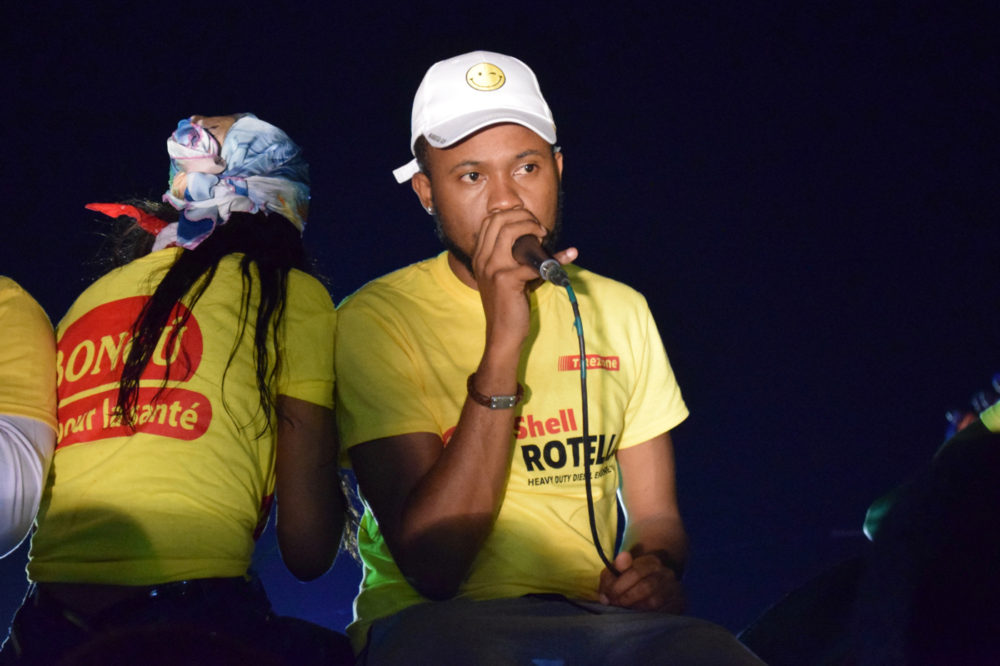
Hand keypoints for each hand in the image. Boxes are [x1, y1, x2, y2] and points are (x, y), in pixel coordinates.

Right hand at [472, 209, 575, 351]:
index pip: (491, 220)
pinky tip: (569, 256)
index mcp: (480, 256)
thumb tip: (540, 239)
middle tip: (540, 229)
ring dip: (531, 227)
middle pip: (499, 220)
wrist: (503, 334)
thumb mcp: (507, 276)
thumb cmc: (509, 305)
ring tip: (543, 236)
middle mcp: (482, 259)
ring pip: (510, 231)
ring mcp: (492, 268)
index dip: (513, 214)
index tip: (530, 222)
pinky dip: (556, 258)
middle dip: (524, 216)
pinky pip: (534, 261)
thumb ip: (517, 257)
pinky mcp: (506, 279)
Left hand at [598, 550, 684, 612]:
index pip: (635, 572)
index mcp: (651, 561)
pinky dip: (649, 617)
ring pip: (655, 603)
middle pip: (646, 588)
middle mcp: (666, 573)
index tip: (608, 597)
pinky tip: (640, 617)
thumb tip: (605, 596)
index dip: (618, 587)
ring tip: (626, 612)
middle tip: (616, 606)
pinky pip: (664, 613)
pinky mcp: (680, 603)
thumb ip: (610, 578)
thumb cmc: (630, 577)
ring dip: (636, 610)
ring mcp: (675, 588)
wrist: (654, 581)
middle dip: (627, 599)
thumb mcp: (617, 572)